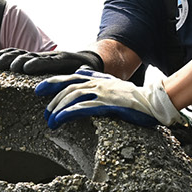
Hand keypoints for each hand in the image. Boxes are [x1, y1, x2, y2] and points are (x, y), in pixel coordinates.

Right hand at [0, 47, 103, 74]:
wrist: (86, 60)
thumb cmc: (87, 72)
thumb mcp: (89, 74)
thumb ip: (84, 74)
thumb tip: (83, 75)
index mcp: (64, 61)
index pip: (49, 62)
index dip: (38, 64)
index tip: (27, 68)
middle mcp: (49, 57)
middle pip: (31, 57)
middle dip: (18, 61)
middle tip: (7, 67)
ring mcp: (40, 56)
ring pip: (21, 54)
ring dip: (8, 58)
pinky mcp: (33, 58)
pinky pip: (16, 54)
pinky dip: (5, 55)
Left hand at [36, 67, 182, 129]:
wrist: (153, 102)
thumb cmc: (133, 96)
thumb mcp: (111, 82)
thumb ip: (94, 76)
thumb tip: (80, 70)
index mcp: (97, 78)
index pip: (70, 77)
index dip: (52, 83)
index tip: (39, 90)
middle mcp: (97, 83)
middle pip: (68, 88)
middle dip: (53, 100)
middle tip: (45, 113)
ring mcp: (101, 93)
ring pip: (72, 97)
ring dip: (58, 109)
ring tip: (50, 121)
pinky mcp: (106, 104)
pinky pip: (82, 108)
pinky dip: (67, 113)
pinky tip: (59, 120)